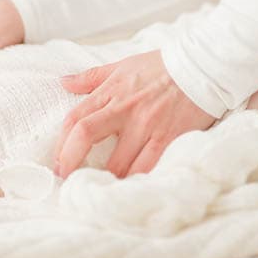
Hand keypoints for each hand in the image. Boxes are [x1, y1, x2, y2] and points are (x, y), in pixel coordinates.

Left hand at [54, 50, 215, 178]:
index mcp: (111, 92)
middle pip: (86, 137)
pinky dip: (136, 182)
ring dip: (105, 180)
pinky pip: (147, 169)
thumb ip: (91, 77)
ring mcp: (146, 126)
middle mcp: (124, 109)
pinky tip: (128, 191)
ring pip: (117, 162)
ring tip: (99, 192)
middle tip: (67, 181)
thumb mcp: (122, 65)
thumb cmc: (160, 67)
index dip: (61, 144)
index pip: (75, 118)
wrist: (200, 67)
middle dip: (72, 163)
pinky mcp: (168, 140)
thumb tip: (63, 82)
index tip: (57, 162)